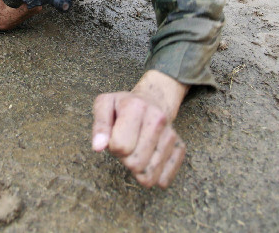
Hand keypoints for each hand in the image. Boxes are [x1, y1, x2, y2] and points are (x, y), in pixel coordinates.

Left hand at [92, 70, 188, 187]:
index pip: (120, 146)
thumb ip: (99, 126)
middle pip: (135, 164)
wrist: (152, 100)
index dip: (112, 146)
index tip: (114, 136)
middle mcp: (158, 119)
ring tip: (136, 150)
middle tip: (126, 145)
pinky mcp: (180, 148)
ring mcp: (171, 135)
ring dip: (138, 169)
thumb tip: (98, 147)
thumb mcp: (104, 105)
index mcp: (136, 107)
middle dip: (124, 159)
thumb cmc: (123, 106)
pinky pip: (164, 180)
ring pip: (149, 176)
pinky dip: (153, 177)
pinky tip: (149, 162)